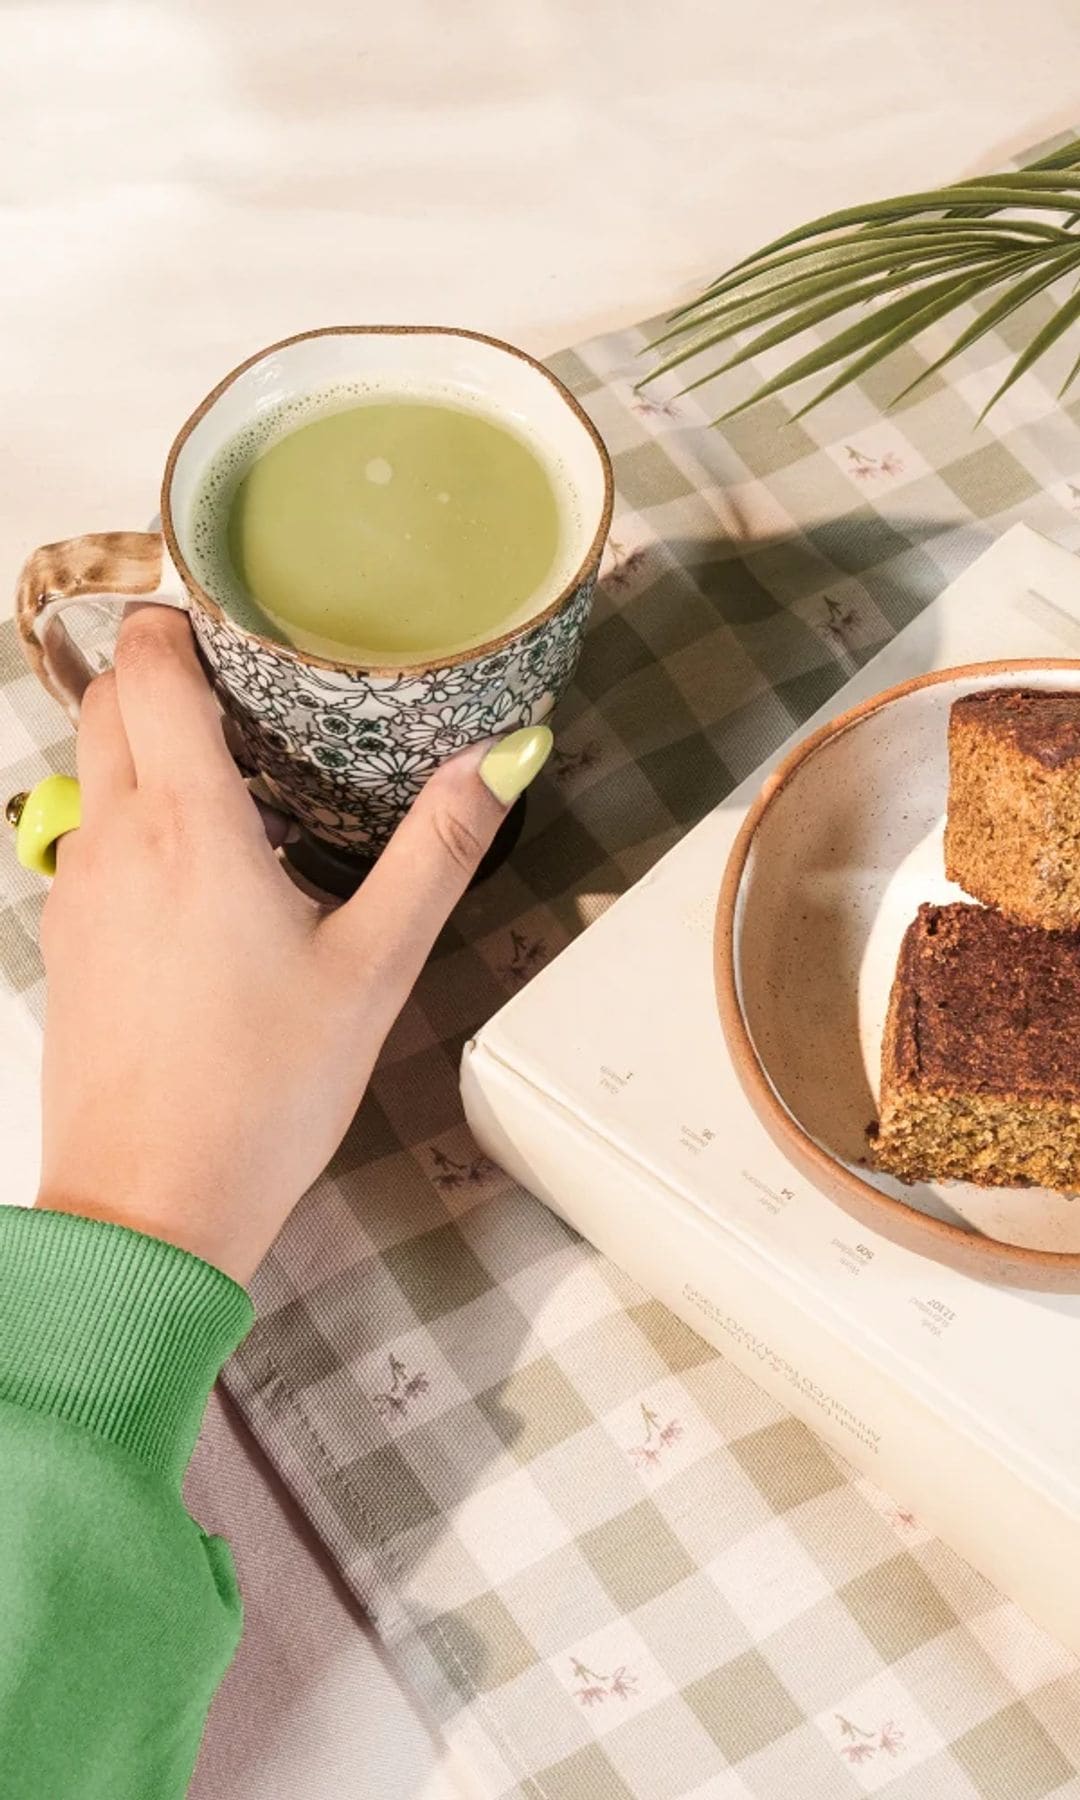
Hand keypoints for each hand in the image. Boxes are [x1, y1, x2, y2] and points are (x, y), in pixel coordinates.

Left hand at [36, 606, 549, 1281]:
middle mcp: (113, 839)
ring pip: (93, 769)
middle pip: (108, 701)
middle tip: (256, 685)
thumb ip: (438, 848)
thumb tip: (507, 753)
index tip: (242, 615)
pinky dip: (135, 814)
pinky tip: (210, 870)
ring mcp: (76, 890)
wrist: (148, 1210)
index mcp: (187, 824)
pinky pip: (92, 836)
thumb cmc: (264, 1092)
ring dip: (150, 744)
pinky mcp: (67, 940)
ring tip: (247, 773)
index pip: (146, 663)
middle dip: (166, 670)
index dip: (180, 616)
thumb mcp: (375, 966)